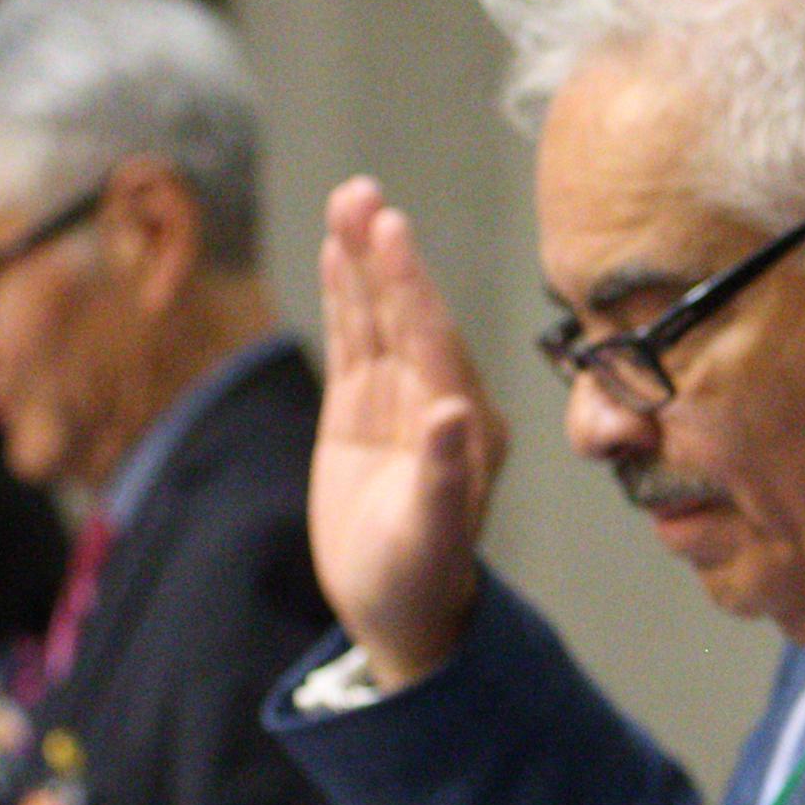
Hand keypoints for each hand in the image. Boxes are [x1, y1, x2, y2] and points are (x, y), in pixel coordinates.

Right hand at [310, 177, 508, 689]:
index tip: (392, 231)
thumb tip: (453, 412)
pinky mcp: (363, 409)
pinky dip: (345, 296)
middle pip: (407, 315)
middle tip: (362, 194)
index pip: (433, 341)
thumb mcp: (430, 536)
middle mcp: (440, 400)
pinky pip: (354, 340)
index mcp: (468, 424)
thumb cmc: (420, 580)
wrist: (400, 610)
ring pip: (378, 318)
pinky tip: (336, 251)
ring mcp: (400, 401)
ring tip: (346, 200)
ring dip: (363, 262)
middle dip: (385, 256)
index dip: (409, 286)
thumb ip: (443, 473)